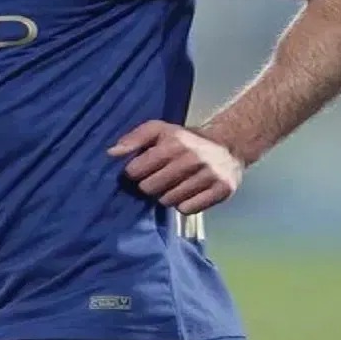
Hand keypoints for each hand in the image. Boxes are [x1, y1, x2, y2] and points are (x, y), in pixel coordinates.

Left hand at [108, 120, 244, 214]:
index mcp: (174, 142)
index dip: (134, 172)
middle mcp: (192, 158)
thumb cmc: (185, 139)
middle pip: (150, 188)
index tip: (140, 170)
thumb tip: (112, 153)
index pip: (137, 170)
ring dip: (166, 196)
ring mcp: (209, 175)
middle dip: (149, 186)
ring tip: (173, 185)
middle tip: (157, 179)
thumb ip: (134, 138)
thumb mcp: (159, 130)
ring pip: (168, 201)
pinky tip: (187, 194)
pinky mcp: (222, 190)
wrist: (228, 146)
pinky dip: (183, 205)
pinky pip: (188, 209)